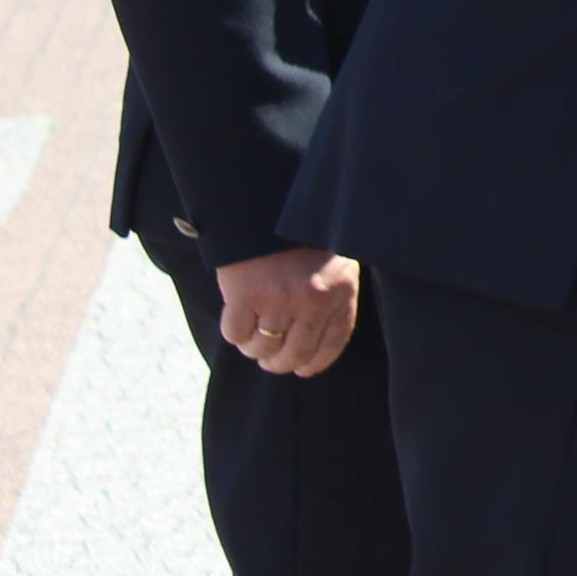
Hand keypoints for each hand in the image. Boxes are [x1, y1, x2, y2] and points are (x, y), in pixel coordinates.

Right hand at [214, 247, 361, 377]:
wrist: (267, 207)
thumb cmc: (303, 240)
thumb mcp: (335, 265)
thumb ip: (331, 299)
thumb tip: (314, 350)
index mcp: (341, 291)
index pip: (332, 343)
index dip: (314, 363)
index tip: (302, 369)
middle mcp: (313, 299)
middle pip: (293, 355)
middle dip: (278, 363)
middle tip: (269, 358)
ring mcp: (279, 298)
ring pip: (261, 349)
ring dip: (254, 347)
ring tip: (254, 332)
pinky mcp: (245, 295)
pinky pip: (235, 335)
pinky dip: (235, 332)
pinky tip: (239, 316)